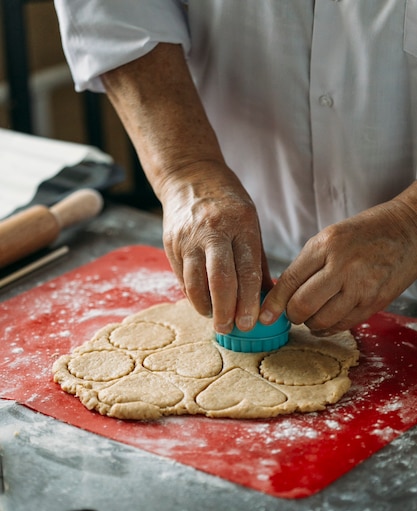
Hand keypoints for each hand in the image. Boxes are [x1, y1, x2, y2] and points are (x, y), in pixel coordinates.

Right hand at [161, 160, 272, 333]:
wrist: (189, 175)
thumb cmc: (227, 203)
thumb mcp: (250, 223)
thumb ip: (256, 261)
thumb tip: (267, 298)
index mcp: (241, 225)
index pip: (246, 270)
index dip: (249, 300)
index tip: (250, 321)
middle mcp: (213, 230)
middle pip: (220, 280)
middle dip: (226, 310)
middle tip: (230, 328)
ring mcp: (188, 237)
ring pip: (195, 282)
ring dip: (206, 307)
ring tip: (215, 319)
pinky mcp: (171, 243)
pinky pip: (182, 277)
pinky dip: (192, 295)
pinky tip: (202, 303)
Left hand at [259, 190, 416, 332]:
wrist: (409, 230)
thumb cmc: (365, 233)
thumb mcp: (330, 237)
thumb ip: (306, 264)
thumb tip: (281, 296)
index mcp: (326, 244)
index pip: (289, 281)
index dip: (273, 303)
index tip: (264, 316)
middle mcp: (343, 266)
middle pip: (302, 305)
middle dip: (291, 314)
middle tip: (293, 312)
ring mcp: (361, 287)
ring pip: (321, 321)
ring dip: (310, 322)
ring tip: (313, 313)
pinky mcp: (375, 303)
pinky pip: (343, 326)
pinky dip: (329, 328)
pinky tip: (326, 320)